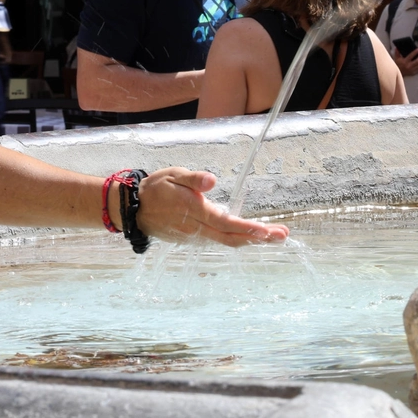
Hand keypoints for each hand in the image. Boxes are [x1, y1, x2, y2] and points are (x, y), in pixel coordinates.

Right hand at [132, 168, 288, 246]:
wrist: (134, 209)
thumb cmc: (156, 189)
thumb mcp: (173, 175)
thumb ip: (193, 179)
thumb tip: (212, 180)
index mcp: (195, 212)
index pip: (226, 223)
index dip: (247, 228)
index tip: (265, 231)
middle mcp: (198, 229)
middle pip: (233, 238)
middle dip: (259, 238)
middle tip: (283, 235)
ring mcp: (196, 236)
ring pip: (228, 241)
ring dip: (251, 240)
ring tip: (274, 236)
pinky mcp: (194, 238)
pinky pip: (219, 241)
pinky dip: (238, 239)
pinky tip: (250, 236)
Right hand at [392, 47, 417, 75]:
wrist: (398, 73)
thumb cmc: (398, 65)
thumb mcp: (396, 58)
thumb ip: (397, 53)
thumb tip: (397, 47)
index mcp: (405, 62)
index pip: (411, 56)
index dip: (415, 52)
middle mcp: (409, 66)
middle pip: (417, 61)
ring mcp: (412, 70)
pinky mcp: (414, 73)